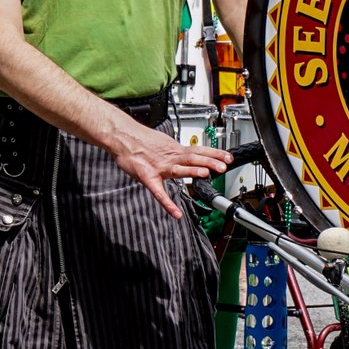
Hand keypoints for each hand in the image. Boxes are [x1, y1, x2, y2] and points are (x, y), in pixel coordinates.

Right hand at [111, 119, 230, 218]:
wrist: (121, 136)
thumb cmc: (138, 141)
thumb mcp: (162, 143)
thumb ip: (175, 152)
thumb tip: (186, 155)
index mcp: (174, 149)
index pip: (198, 150)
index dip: (214, 153)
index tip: (228, 157)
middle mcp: (169, 156)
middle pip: (192, 158)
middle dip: (209, 161)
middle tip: (224, 166)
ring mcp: (158, 167)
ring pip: (179, 169)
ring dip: (192, 171)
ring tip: (206, 174)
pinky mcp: (147, 176)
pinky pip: (158, 192)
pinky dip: (168, 203)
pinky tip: (176, 213)